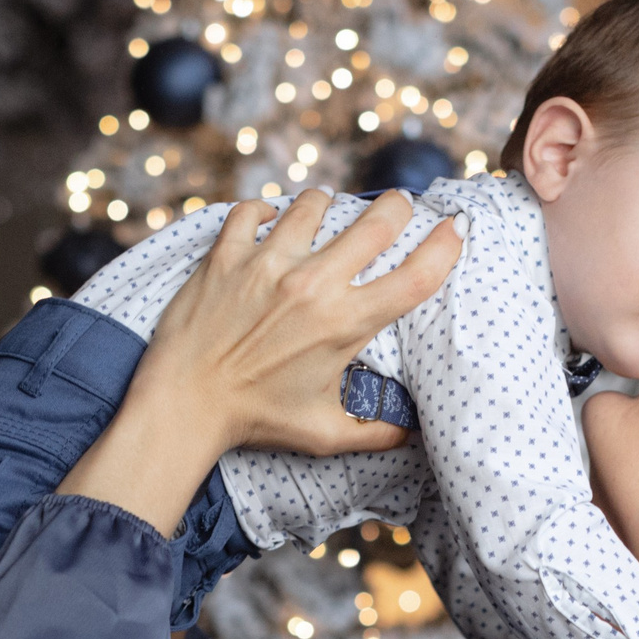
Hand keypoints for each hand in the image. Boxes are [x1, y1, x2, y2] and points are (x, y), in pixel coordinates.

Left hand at [141, 188, 462, 451]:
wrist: (182, 406)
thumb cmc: (254, 421)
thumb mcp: (323, 433)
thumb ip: (374, 432)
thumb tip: (411, 435)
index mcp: (346, 324)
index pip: (417, 276)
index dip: (446, 246)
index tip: (456, 226)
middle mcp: (313, 285)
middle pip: (377, 221)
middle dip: (396, 207)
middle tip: (396, 206)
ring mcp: (267, 264)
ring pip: (315, 204)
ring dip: (327, 205)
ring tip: (326, 214)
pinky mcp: (226, 255)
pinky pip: (252, 210)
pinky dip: (264, 212)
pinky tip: (268, 223)